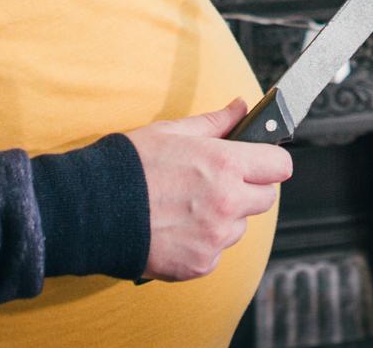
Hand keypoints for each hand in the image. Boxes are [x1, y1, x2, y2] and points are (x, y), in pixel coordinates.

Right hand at [125, 97, 290, 280]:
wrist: (92, 210)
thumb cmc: (130, 167)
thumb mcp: (173, 132)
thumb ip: (215, 122)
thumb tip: (241, 107)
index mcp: (225, 165)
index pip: (280, 166)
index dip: (268, 161)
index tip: (257, 161)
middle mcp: (226, 204)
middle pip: (265, 199)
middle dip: (248, 189)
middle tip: (217, 183)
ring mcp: (214, 238)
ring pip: (239, 227)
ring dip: (224, 218)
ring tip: (187, 207)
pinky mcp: (200, 264)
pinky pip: (216, 252)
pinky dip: (202, 243)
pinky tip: (176, 228)